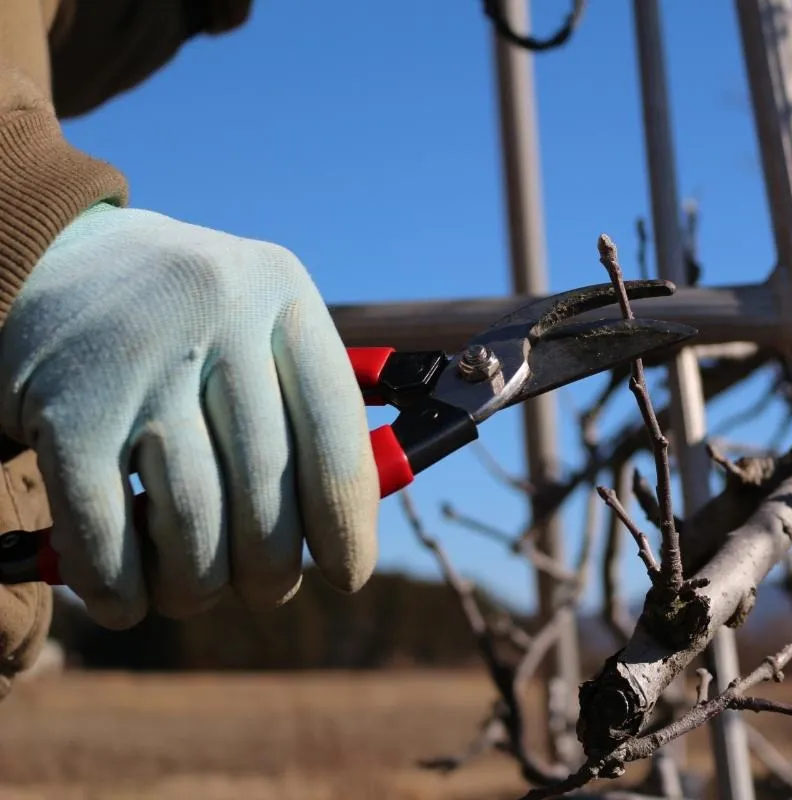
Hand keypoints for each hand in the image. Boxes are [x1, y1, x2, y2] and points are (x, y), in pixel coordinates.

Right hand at [0, 203, 378, 628]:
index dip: (346, 522)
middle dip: (270, 568)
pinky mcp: (65, 404)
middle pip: (266, 487)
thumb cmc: (183, 323)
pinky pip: (106, 527)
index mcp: (283, 295)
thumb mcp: (256, 329)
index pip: (337, 434)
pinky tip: (126, 601)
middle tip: (266, 591)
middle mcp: (218, 313)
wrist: (51, 262)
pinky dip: (119, 585)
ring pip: (193, 518)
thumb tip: (346, 535)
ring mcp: (138, 356)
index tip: (347, 574)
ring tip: (195, 595)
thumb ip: (303, 412)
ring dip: (196, 585)